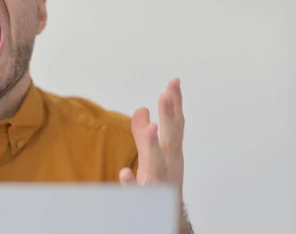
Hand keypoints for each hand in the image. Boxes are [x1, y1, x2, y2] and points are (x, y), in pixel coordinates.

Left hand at [119, 78, 189, 228]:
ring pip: (158, 165)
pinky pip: (139, 193)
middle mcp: (169, 166)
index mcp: (171, 153)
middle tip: (166, 93)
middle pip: (172, 139)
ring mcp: (159, 183)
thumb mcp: (152, 156)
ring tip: (153, 128)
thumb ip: (144, 133)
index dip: (176, 103)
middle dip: (170, 116)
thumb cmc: (160, 184)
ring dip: (155, 146)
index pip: (176, 125)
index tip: (174, 81)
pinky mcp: (146, 200)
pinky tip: (124, 173)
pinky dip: (133, 184)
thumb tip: (141, 109)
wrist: (165, 219)